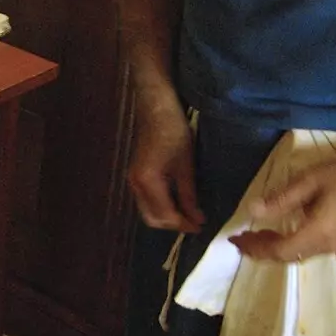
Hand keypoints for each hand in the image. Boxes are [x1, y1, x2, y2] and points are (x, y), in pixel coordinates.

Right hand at [127, 99, 204, 231]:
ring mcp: (133, 180)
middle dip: (173, 225)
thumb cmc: (174, 133)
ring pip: (148, 211)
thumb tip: (198, 218)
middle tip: (194, 223)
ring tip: (188, 215)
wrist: (156, 109)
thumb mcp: (185, 166)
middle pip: (152, 218)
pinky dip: (161, 207)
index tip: (201, 226)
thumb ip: (189, 195)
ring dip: (166, 217)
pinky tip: (176, 202)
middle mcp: (135, 185)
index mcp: (148, 182)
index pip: (165, 215)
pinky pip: (146, 200)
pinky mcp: (136, 175)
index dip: (184, 224)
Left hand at [230, 148, 335, 260]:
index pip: (280, 250)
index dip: (255, 247)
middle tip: (239, 240)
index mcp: (319, 233)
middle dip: (260, 251)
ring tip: (253, 237)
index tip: (235, 239)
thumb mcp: (311, 181)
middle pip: (287, 257)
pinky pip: (305, 250)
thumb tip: (253, 211)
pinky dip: (286, 246)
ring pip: (296, 256)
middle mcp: (326, 246)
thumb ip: (282, 199)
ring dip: (273, 249)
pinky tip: (276, 234)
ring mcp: (334, 246)